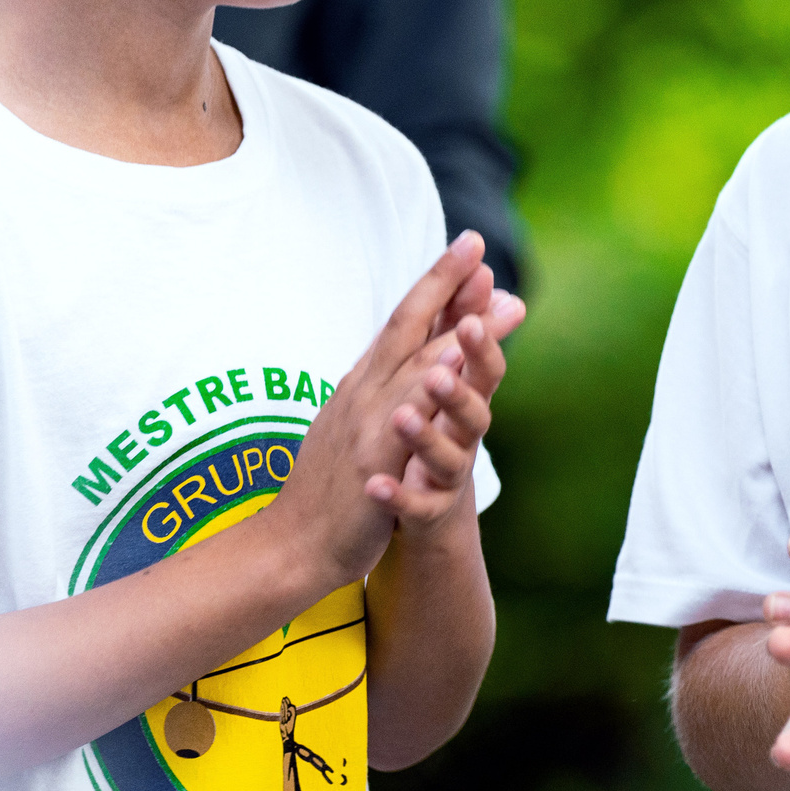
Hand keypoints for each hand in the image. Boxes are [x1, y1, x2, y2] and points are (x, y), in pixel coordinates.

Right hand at [269, 234, 508, 582]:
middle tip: (478, 245)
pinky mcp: (374, 462)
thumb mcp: (356, 426)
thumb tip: (410, 363)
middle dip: (444, 283)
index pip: (400, 321)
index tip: (467, 248)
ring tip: (496, 303)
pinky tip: (457, 370)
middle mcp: (362, 393)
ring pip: (414, 366)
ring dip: (456, 330)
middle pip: (407, 326)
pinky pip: (406, 420)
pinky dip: (431, 390)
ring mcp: (366, 424)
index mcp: (360, 384)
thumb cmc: (330, 488)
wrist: (293, 545)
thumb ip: (384, 391)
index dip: (433, 282)